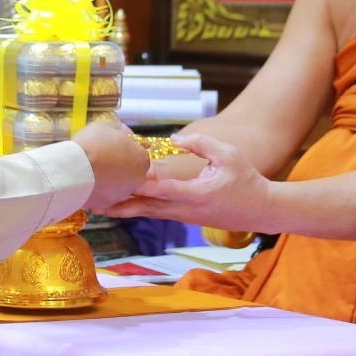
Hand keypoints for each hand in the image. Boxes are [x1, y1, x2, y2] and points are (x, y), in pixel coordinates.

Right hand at [72, 119, 148, 210]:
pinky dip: (97, 190)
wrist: (75, 169)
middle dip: (118, 166)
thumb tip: (122, 133)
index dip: (124, 149)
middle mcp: (138, 179)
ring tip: (91, 172)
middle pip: (130, 171)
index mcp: (142, 158)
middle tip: (101, 159)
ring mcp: (123, 194)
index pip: (137, 153)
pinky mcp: (107, 205)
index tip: (110, 147)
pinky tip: (85, 182)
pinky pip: (103, 195)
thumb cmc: (93, 143)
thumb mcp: (105, 126)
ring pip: (117, 185)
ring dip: (108, 179)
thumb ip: (117, 131)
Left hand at [100, 132, 274, 229]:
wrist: (261, 210)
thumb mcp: (229, 155)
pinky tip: (123, 204)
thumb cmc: (248, 180)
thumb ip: (202, 144)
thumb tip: (174, 139)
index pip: (162, 189)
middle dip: (120, 203)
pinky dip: (139, 208)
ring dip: (125, 208)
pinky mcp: (185, 216)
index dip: (140, 183)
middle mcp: (186, 209)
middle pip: (147, 207)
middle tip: (94, 200)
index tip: (118, 177)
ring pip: (149, 212)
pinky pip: (157, 212)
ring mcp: (184, 216)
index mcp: (197, 194)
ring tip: (100, 205)